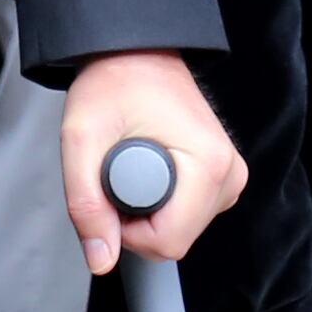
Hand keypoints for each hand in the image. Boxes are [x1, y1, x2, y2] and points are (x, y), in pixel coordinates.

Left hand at [58, 50, 243, 274]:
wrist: (137, 52)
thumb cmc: (115, 82)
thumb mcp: (82, 139)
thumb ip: (86, 204)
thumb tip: (102, 260)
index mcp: (208, 165)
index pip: (168, 242)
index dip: (125, 228)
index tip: (109, 187)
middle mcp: (229, 174)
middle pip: (175, 239)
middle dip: (135, 219)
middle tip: (116, 170)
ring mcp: (229, 176)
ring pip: (180, 230)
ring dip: (147, 210)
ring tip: (131, 162)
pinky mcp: (222, 177)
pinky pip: (187, 215)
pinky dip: (161, 202)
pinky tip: (149, 167)